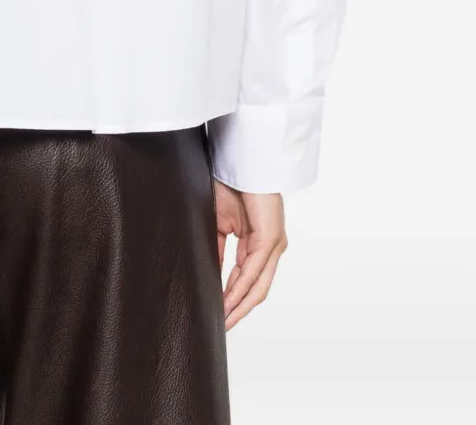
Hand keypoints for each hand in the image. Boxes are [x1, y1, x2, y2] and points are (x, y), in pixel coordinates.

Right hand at [213, 181, 286, 329]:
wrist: (238, 160)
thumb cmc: (228, 183)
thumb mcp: (219, 223)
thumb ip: (218, 249)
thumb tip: (212, 273)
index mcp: (259, 241)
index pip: (247, 277)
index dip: (233, 296)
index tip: (218, 312)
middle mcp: (271, 247)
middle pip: (257, 288)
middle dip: (238, 309)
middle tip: (222, 326)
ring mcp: (274, 244)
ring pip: (258, 284)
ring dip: (239, 304)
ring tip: (224, 320)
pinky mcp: (270, 239)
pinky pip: (254, 271)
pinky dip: (240, 288)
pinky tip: (228, 300)